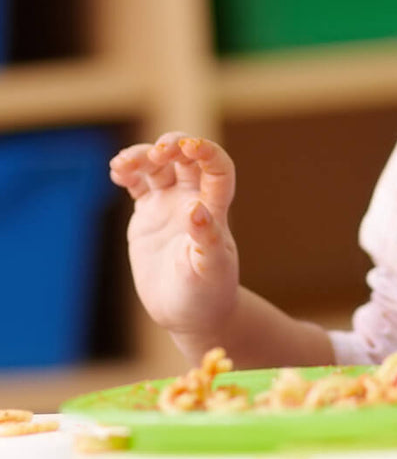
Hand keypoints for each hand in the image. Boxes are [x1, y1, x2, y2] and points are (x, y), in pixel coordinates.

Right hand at [110, 133, 239, 338]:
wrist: (189, 313)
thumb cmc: (209, 293)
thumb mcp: (210, 269)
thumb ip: (206, 239)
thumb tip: (196, 209)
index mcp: (216, 208)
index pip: (218, 168)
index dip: (207, 152)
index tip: (189, 147)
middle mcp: (195, 199)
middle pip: (186, 159)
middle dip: (173, 145)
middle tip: (157, 152)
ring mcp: (170, 205)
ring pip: (159, 167)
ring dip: (143, 156)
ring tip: (123, 163)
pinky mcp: (149, 215)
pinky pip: (139, 184)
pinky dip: (128, 173)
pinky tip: (117, 171)